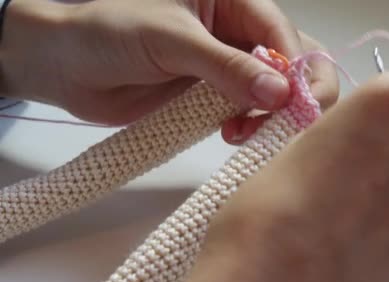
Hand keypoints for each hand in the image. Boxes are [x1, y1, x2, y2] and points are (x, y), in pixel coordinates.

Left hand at [0, 0, 337, 139]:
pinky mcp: (215, 97)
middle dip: (296, 94)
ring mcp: (229, 67)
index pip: (281, 31)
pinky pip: (250, 112)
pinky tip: (234, 135)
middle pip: (293, 60)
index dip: (296, 67)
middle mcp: (237, 32)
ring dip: (273, 116)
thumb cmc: (108, 34)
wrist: (65, 67)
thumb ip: (225, 66)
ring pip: (276, 91)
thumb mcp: (170, 41)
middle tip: (287, 125)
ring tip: (245, 132)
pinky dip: (252, 127)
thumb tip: (281, 93)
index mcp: (232, 1)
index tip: (296, 104)